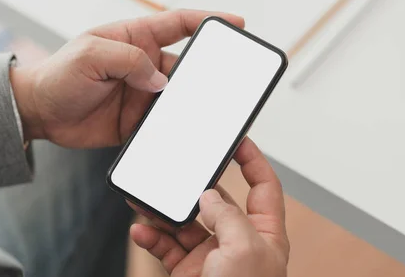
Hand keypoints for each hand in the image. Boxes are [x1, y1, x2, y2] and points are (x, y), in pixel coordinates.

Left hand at [10, 10, 243, 147]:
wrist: (39, 113)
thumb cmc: (58, 75)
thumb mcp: (89, 55)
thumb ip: (128, 60)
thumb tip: (161, 81)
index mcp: (135, 38)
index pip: (179, 25)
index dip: (209, 21)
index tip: (236, 24)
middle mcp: (143, 66)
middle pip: (186, 68)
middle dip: (209, 76)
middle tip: (229, 87)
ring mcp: (142, 94)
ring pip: (178, 100)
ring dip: (192, 108)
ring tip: (210, 118)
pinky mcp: (136, 122)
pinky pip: (162, 126)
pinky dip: (174, 131)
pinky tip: (184, 137)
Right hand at [129, 138, 289, 276]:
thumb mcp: (244, 250)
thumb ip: (228, 215)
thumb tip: (210, 196)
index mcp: (264, 234)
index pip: (263, 187)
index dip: (253, 161)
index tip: (238, 140)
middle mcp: (237, 242)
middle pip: (216, 201)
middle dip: (194, 187)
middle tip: (176, 172)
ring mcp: (211, 256)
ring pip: (185, 222)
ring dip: (164, 211)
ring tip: (146, 201)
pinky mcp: (188, 271)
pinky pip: (166, 246)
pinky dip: (151, 236)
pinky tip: (140, 229)